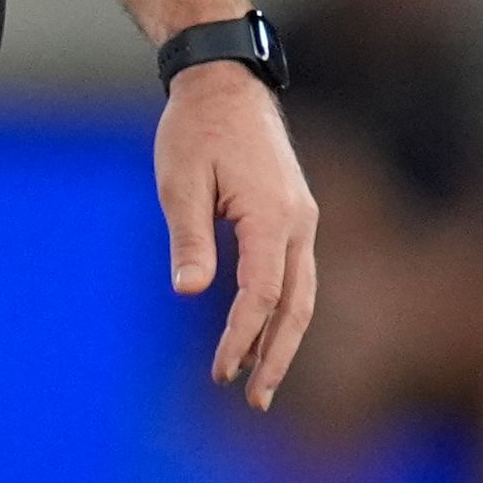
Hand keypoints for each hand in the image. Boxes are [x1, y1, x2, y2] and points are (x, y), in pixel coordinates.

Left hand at [155, 63, 318, 409]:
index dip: (241, 338)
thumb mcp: (180, 181)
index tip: (219, 373)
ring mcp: (302, 218)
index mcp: (271, 214)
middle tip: (254, 400)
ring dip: (283, 340)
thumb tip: (190, 292)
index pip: (260, 294)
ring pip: (302, 294)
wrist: (225, 81)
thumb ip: (189, 238)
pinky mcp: (294, 214)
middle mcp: (298, 221)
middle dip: (276, 357)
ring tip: (261, 381)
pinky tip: (263, 333)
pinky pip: (295, 274)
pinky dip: (283, 310)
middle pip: (295, 305)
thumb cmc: (196, 128)